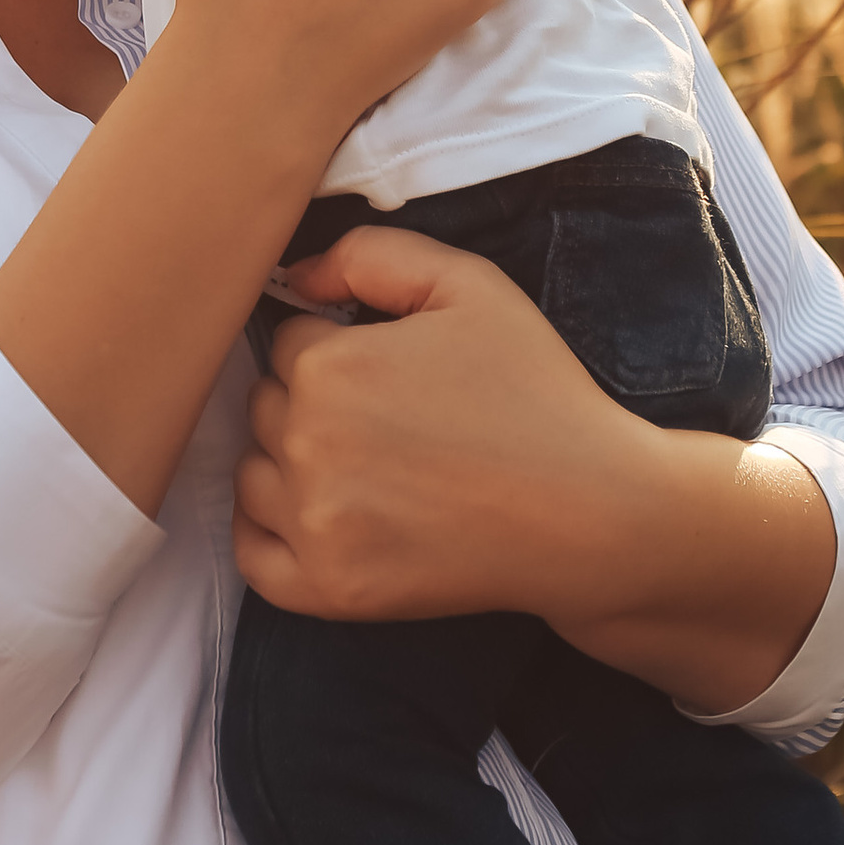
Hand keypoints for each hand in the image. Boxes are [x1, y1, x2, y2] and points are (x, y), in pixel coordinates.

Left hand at [234, 221, 838, 708]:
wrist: (590, 513)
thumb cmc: (535, 391)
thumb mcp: (469, 285)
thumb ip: (370, 255)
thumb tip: (292, 277)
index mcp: (328, 366)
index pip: (287, 340)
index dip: (338, 346)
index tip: (391, 370)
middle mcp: (307, 444)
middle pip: (266, 405)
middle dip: (313, 401)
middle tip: (390, 419)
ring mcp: (313, 524)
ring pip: (253, 474)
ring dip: (290, 465)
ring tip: (369, 468)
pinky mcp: (328, 589)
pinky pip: (253, 555)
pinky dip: (273, 533)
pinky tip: (321, 515)